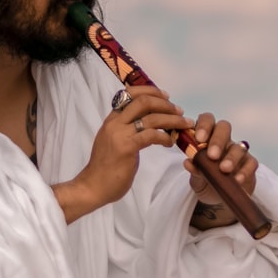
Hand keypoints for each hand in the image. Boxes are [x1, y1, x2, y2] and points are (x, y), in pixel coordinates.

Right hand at [53, 86, 193, 223]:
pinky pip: (151, 135)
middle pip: (143, 101)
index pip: (130, 94)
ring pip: (151, 117)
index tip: (165, 96)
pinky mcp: (127, 147)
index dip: (151, 91)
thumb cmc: (105, 167)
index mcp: (112, 119)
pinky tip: (171, 142)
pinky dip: (165, 136)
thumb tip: (148, 125)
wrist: (93, 186)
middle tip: (178, 111)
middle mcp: (115, 122)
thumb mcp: (114, 141)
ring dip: (172, 119)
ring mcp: (120, 134)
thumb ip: (127, 130)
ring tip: (184, 124)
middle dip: (165, 104)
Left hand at [183, 113, 258, 229]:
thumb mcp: (196, 177)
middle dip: (218, 140)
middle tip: (212, 155)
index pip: (207, 120)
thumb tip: (188, 162)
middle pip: (224, 128)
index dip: (203, 125)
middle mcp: (223, 140)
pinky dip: (244, 171)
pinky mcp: (249, 164)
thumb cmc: (205, 181)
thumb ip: (194, 169)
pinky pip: (251, 163)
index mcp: (207, 137)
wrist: (218, 198)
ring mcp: (238, 151)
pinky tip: (237, 179)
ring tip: (224, 170)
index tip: (199, 139)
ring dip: (231, 158)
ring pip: (238, 147)